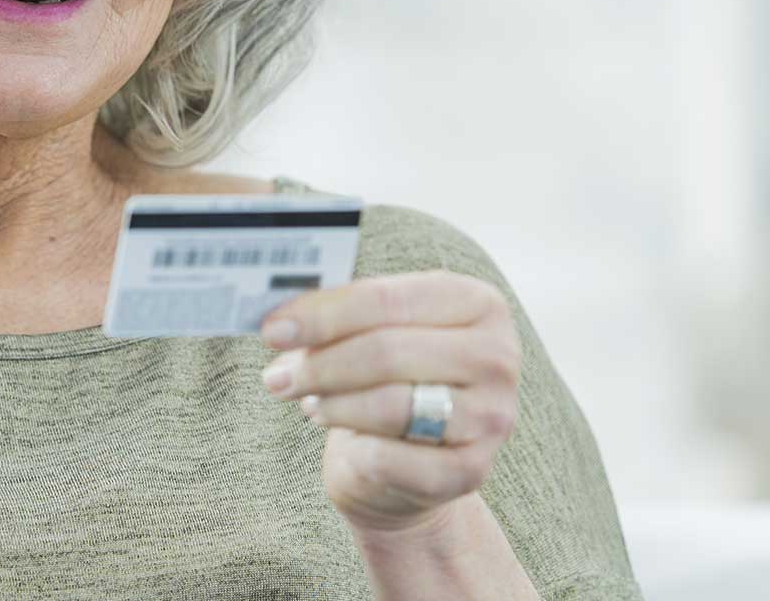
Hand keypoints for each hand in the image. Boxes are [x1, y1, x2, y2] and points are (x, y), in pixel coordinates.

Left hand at [257, 270, 522, 535]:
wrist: (413, 466)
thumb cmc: (390, 381)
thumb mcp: (375, 335)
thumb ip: (340, 316)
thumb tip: (279, 316)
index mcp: (477, 302)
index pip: (387, 299)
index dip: (323, 314)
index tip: (272, 329)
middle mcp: (497, 356)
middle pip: (386, 351)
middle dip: (320, 364)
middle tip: (275, 377)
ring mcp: (492, 416)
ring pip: (390, 404)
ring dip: (332, 403)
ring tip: (307, 401)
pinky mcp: (473, 470)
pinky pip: (392, 458)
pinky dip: (352, 448)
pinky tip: (339, 436)